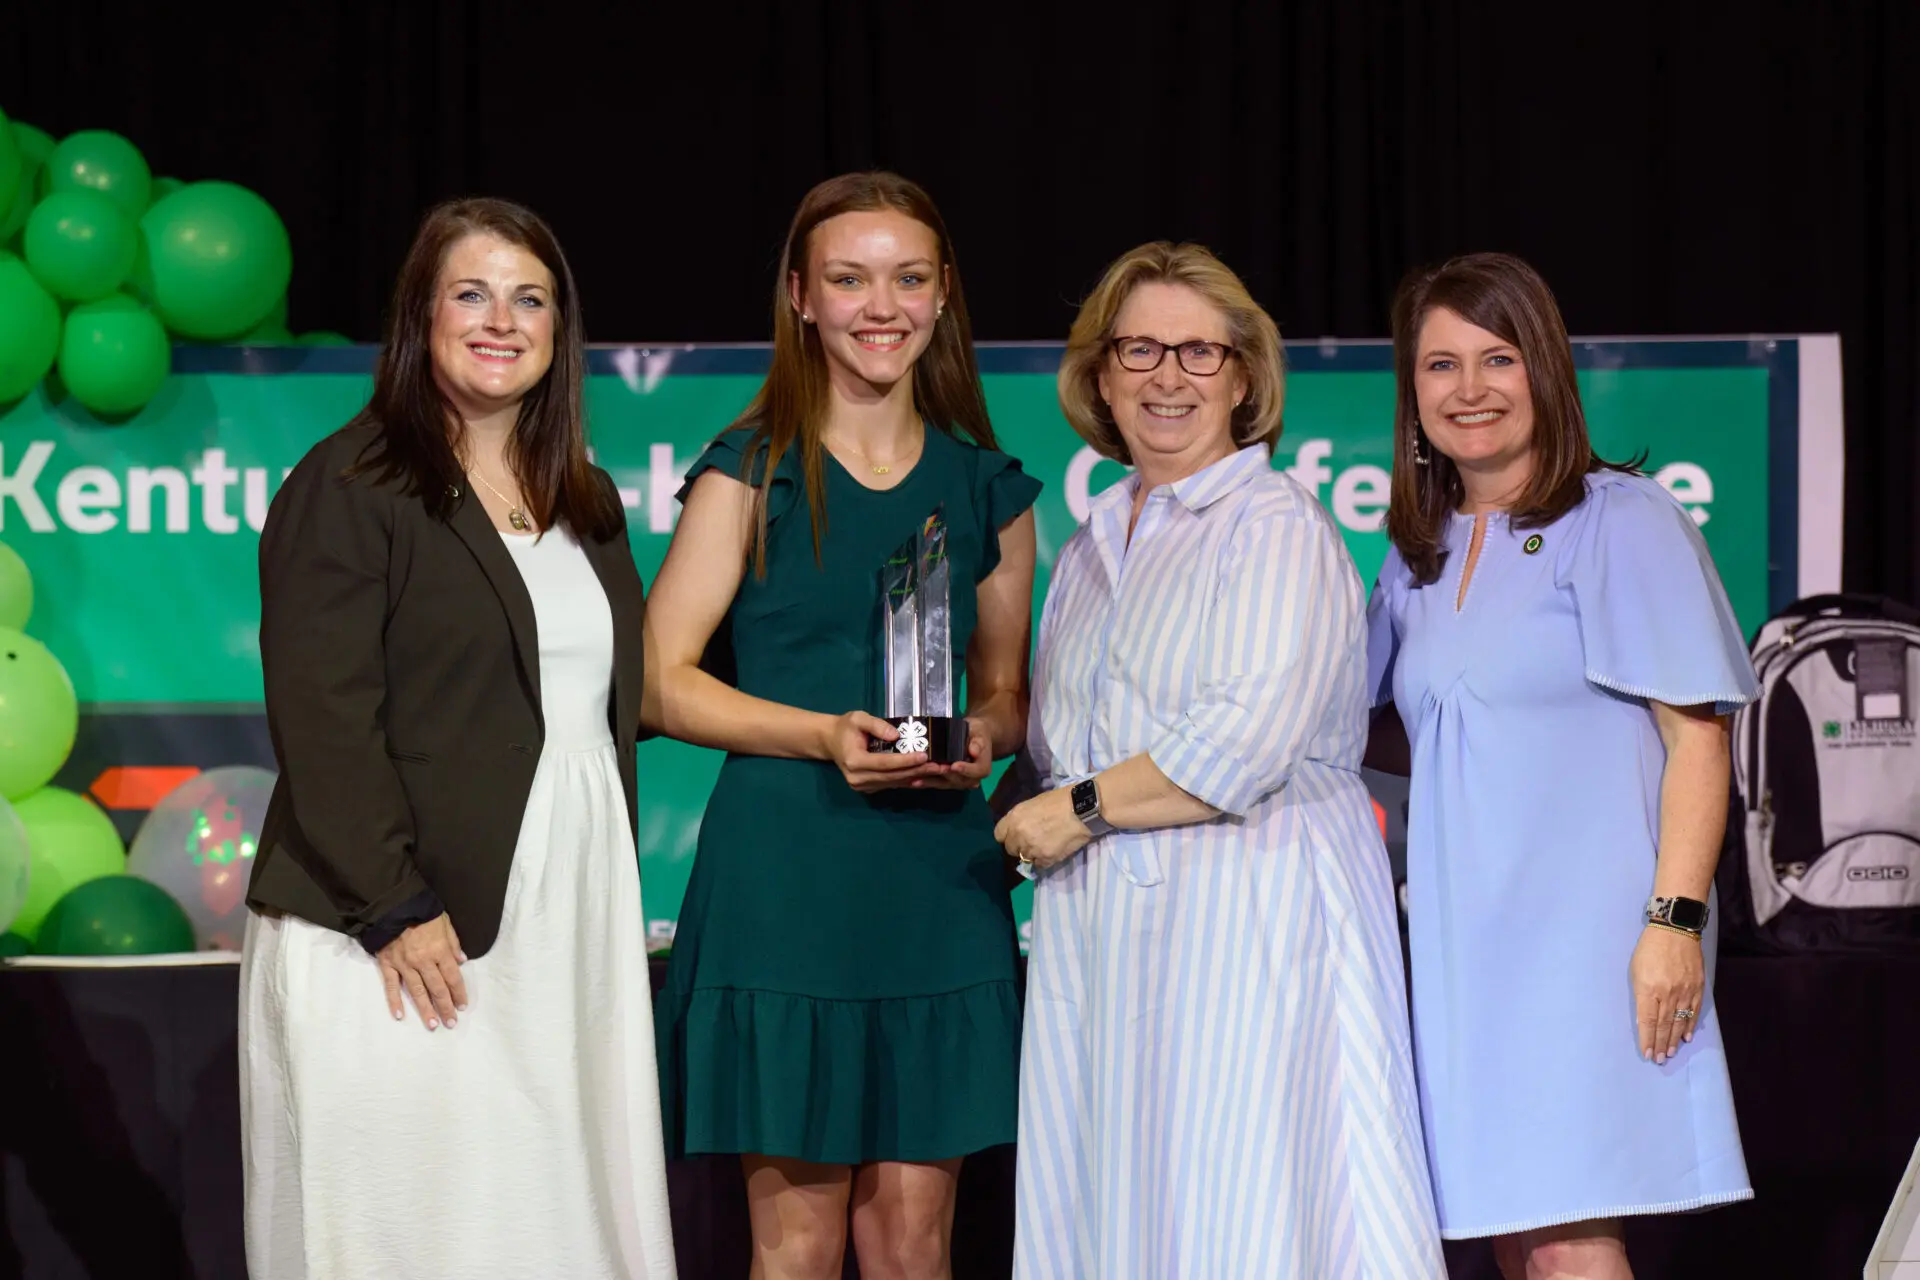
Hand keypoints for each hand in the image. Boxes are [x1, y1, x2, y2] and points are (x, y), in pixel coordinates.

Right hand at [377, 913, 467, 1030]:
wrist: (393, 906)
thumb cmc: (422, 913)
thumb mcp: (445, 923)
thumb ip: (454, 943)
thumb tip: (462, 962)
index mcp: (440, 951)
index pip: (453, 978)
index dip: (459, 993)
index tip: (462, 1006)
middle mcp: (424, 962)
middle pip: (437, 989)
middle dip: (445, 1007)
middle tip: (451, 1023)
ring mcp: (405, 965)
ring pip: (417, 992)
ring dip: (425, 1010)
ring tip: (432, 1025)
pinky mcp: (388, 965)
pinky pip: (391, 987)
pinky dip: (394, 1002)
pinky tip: (399, 1016)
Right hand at [824, 710, 939, 792]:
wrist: (831, 741)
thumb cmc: (846, 727)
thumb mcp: (859, 718)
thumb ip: (877, 725)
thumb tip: (897, 735)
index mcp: (854, 761)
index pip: (884, 763)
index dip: (905, 760)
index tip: (924, 755)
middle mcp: (857, 778)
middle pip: (892, 776)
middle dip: (916, 771)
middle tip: (938, 766)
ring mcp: (861, 786)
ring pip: (893, 783)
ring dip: (915, 777)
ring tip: (935, 770)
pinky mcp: (867, 788)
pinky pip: (890, 785)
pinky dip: (906, 780)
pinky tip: (923, 775)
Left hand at [911, 719, 991, 790]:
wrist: (973, 736)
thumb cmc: (978, 732)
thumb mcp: (980, 732)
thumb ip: (978, 742)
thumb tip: (974, 751)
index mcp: (983, 767)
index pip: (976, 771)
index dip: (965, 770)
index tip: (954, 765)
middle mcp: (972, 778)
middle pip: (958, 780)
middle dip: (944, 775)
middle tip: (933, 769)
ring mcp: (959, 781)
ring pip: (945, 784)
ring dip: (931, 782)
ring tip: (917, 780)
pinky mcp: (948, 780)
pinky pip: (938, 782)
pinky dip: (926, 782)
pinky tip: (914, 781)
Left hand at [993, 786, 1093, 872]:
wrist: (1082, 809)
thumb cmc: (1060, 801)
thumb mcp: (1034, 804)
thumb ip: (1022, 818)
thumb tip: (1020, 828)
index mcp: (1014, 817)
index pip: (999, 835)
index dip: (1008, 836)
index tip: (1016, 836)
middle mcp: (1018, 834)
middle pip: (1011, 849)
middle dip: (1020, 846)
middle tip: (1034, 841)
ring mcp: (1031, 848)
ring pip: (1025, 858)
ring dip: (1034, 854)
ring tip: (1047, 845)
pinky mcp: (1045, 858)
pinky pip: (1039, 865)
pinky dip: (1045, 861)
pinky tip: (1054, 851)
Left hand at [1631, 925, 1704, 1064]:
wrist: (1676, 930)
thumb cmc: (1649, 948)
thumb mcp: (1636, 970)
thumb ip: (1641, 995)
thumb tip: (1644, 1018)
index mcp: (1649, 988)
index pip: (1648, 1021)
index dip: (1647, 1039)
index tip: (1647, 1053)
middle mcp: (1668, 993)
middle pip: (1664, 1025)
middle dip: (1660, 1044)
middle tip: (1659, 1059)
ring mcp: (1685, 991)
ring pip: (1679, 1021)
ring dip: (1674, 1039)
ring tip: (1670, 1053)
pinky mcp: (1698, 988)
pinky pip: (1694, 1012)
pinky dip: (1689, 1026)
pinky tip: (1685, 1037)